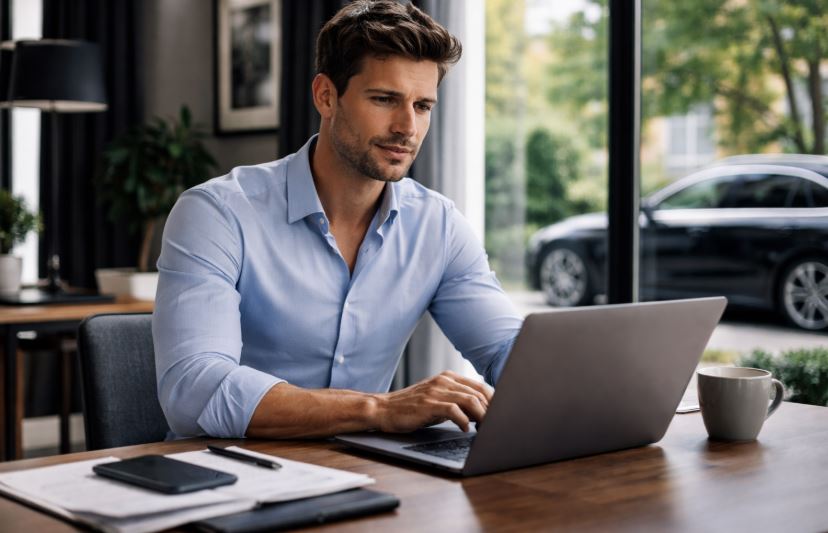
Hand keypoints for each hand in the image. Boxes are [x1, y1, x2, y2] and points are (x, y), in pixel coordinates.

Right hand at [372, 371, 493, 432]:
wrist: (384, 409)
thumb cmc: (412, 408)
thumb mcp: (438, 400)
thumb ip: (457, 401)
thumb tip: (482, 412)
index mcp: (448, 377)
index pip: (481, 386)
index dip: (495, 401)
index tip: (501, 415)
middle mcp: (444, 380)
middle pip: (479, 392)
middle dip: (491, 411)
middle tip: (495, 426)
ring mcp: (436, 391)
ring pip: (470, 400)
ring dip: (482, 416)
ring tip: (485, 429)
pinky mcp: (429, 403)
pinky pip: (454, 410)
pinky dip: (464, 421)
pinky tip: (465, 429)